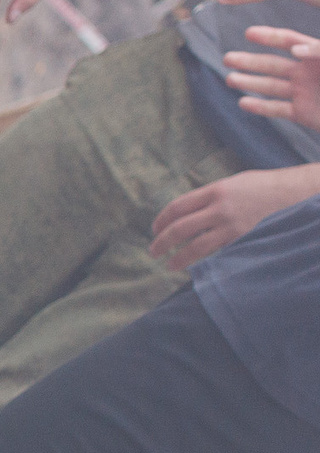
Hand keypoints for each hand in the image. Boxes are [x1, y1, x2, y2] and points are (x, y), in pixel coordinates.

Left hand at [149, 166, 319, 267]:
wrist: (299, 193)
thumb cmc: (267, 188)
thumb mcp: (236, 183)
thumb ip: (212, 197)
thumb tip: (189, 213)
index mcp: (216, 190)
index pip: (177, 207)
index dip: (162, 220)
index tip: (155, 229)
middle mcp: (220, 208)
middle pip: (179, 228)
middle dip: (162, 242)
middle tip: (153, 251)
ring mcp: (232, 226)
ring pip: (194, 247)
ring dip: (177, 258)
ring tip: (169, 265)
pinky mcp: (243, 241)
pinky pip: (216, 255)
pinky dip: (203, 263)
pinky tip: (196, 268)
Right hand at [231, 27, 319, 130]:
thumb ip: (318, 51)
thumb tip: (294, 48)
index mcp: (315, 57)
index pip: (289, 42)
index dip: (269, 37)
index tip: (249, 32)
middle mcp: (306, 73)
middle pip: (272, 65)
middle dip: (250, 61)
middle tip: (227, 57)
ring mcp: (303, 93)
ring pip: (270, 87)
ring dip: (249, 83)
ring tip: (230, 78)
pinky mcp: (302, 113)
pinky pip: (277, 109)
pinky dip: (260, 107)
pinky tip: (243, 103)